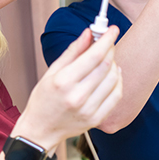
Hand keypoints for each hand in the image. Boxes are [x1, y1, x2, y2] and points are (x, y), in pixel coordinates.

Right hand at [15, 27, 122, 150]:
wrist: (41, 130)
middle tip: (109, 41)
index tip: (113, 29)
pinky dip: (117, 81)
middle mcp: (77, 97)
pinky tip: (111, 76)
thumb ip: (73, 52)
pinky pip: (116, 96)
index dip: (106, 40)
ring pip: (114, 79)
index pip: (93, 56)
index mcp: (63, 82)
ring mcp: (89, 110)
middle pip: (105, 66)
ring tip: (106, 60)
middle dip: (110, 49)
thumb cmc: (43, 99)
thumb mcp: (52, 72)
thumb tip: (88, 33)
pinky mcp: (96, 119)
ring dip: (114, 65)